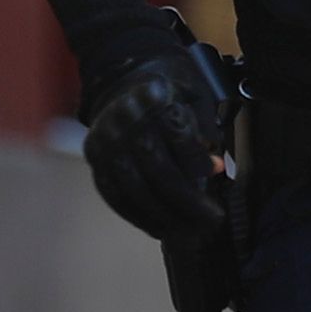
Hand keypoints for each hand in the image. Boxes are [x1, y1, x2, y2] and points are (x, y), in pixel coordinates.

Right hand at [83, 48, 230, 247]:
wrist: (125, 78)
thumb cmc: (170, 92)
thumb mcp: (194, 98)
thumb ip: (204, 131)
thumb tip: (213, 171)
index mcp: (154, 94)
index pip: (176, 132)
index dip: (196, 159)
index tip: (217, 176)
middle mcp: (123, 116)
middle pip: (156, 165)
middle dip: (186, 200)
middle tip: (212, 220)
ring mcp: (104, 138)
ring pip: (133, 186)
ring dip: (164, 216)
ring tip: (190, 233)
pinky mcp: (93, 157)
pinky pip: (114, 194)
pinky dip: (138, 216)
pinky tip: (160, 229)